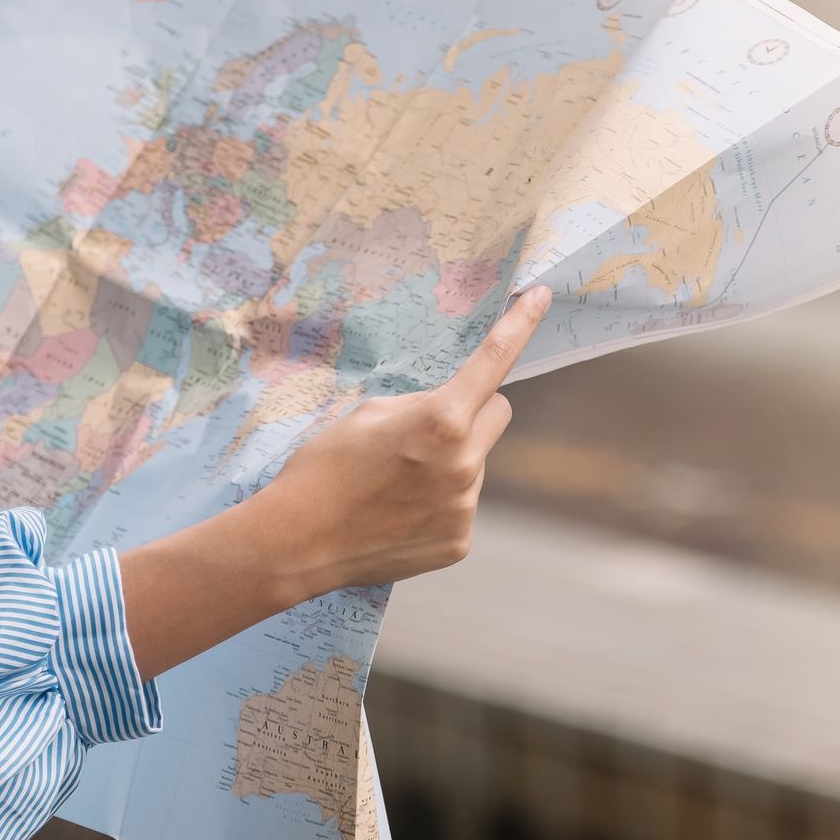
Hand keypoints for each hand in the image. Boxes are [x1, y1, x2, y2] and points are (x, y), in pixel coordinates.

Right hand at [117, 286, 548, 678]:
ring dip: (451, 460)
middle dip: (473, 408)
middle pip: (498, 412)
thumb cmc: (322, 468)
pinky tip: (399, 512)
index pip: (494, 361)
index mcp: (441, 421)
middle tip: (428, 424)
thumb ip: (419, 405)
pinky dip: (440, 501)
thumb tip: (446, 410)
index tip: (542, 296)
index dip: (520, 324)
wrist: (297, 543)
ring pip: (476, 462)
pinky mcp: (458, 542)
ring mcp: (464, 508)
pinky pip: (462, 504)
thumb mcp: (366, 414)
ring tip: (397, 481)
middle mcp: (464, 465)